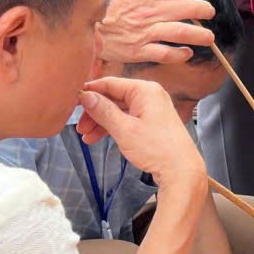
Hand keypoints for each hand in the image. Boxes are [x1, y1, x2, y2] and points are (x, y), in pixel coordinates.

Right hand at [76, 75, 205, 190]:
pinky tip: (97, 138)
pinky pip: (127, 120)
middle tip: (79, 127)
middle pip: (113, 98)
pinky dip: (112, 128)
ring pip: (118, 110)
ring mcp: (151, 109)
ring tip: (86, 137)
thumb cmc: (157, 149)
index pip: (110, 83)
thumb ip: (103, 111)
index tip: (72, 100)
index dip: (90, 91)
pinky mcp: (152, 122)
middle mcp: (150, 95)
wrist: (181, 170)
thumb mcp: (124, 129)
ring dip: (101, 122)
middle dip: (94, 112)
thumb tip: (85, 95)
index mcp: (145, 90)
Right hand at [101, 0, 215, 64]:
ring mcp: (146, 31)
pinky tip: (186, 52)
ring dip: (200, 35)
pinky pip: (166, 53)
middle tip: (208, 12)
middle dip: (204, 10)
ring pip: (182, 32)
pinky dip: (180, 54)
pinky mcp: (140, 51)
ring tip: (208, 37)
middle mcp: (150, 10)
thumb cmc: (99, 1)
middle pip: (189, 8)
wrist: (80, 27)